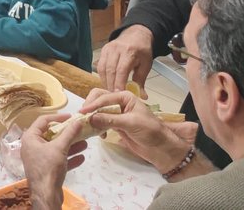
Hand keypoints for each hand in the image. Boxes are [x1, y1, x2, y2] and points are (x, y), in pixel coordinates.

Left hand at [20, 113, 87, 209]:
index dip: (58, 117)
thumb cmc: (49, 167)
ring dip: (70, 146)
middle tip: (80, 130)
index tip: (71, 116)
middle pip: (51, 135)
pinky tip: (82, 157)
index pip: (43, 120)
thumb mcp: (60, 147)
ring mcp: (39, 159)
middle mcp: (33, 146)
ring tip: (85, 143)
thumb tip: (78, 121)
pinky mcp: (46, 170)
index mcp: (30, 138)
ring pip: (56, 148)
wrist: (46, 195)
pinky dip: (69, 158)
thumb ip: (69, 133)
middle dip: (67, 133)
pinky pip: (58, 160)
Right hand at [80, 89, 194, 172]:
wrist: (160, 147)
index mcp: (125, 97)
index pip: (104, 97)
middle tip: (83, 118)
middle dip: (90, 108)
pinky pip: (101, 121)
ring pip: (98, 111)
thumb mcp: (131, 123)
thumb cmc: (150, 131)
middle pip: (98, 100)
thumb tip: (91, 118)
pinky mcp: (115, 124)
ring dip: (92, 118)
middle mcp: (119, 102)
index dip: (93, 104)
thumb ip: (111, 120)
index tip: (83, 113)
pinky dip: (97, 127)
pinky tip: (100, 134)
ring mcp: (116, 113)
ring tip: (89, 127)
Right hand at [96, 25, 154, 96]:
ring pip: (102, 68)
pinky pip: (100, 66)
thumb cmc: (141, 51)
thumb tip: (142, 96)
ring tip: (110, 92)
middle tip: (113, 97)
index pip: (121, 70)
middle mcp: (116, 49)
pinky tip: (107, 83)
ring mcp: (108, 49)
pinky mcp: (103, 50)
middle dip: (111, 85)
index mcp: (129, 51)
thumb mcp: (146, 65)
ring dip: (105, 81)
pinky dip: (102, 76)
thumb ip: (141, 81)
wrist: (136, 35)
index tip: (118, 94)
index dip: (119, 83)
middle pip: (110, 70)